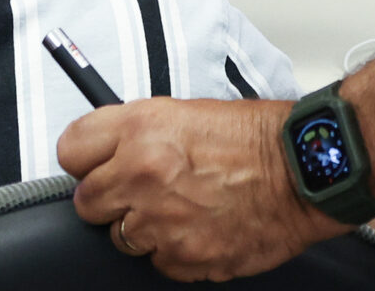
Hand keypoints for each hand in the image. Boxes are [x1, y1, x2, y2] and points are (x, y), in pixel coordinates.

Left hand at [59, 98, 347, 281]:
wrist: (304, 171)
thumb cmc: (256, 138)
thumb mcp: (186, 111)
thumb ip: (138, 131)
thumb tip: (108, 150)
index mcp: (141, 130)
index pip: (70, 151)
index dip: (84, 158)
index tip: (94, 163)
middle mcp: (143, 175)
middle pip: (87, 203)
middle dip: (109, 198)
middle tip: (139, 190)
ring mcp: (162, 222)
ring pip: (121, 239)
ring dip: (143, 227)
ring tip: (180, 207)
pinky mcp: (185, 257)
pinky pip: (158, 263)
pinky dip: (174, 250)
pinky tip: (199, 227)